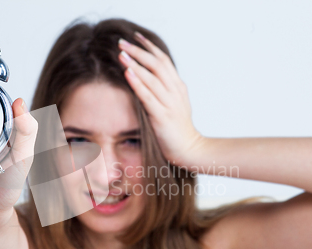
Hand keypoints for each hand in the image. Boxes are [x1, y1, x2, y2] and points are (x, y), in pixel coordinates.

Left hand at [117, 32, 204, 167]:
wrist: (189, 150)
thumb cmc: (177, 129)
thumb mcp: (173, 105)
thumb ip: (163, 91)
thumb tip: (146, 79)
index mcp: (178, 87)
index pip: (163, 60)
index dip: (149, 47)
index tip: (135, 37)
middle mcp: (176, 92)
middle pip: (157, 64)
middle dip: (139, 51)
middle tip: (122, 42)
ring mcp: (170, 104)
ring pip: (153, 78)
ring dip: (136, 63)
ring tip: (122, 53)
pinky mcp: (163, 117)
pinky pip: (149, 97)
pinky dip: (138, 83)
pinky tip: (128, 73)